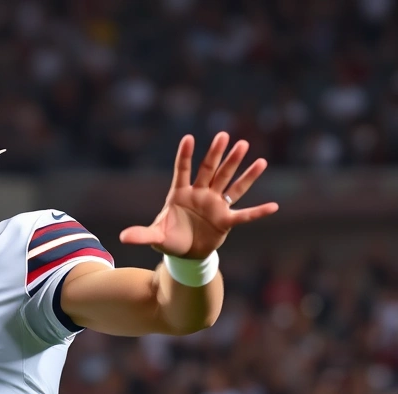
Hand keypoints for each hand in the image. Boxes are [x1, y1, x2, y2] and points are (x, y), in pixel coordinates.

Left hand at [119, 132, 278, 258]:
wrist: (184, 253)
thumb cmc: (168, 239)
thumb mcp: (155, 237)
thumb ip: (141, 235)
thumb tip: (123, 238)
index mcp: (180, 194)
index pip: (183, 171)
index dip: (185, 156)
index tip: (189, 138)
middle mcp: (200, 195)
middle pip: (210, 171)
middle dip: (218, 155)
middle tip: (226, 136)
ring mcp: (215, 205)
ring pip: (229, 183)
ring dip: (240, 169)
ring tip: (248, 148)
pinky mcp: (226, 220)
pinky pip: (245, 215)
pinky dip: (259, 212)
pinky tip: (274, 206)